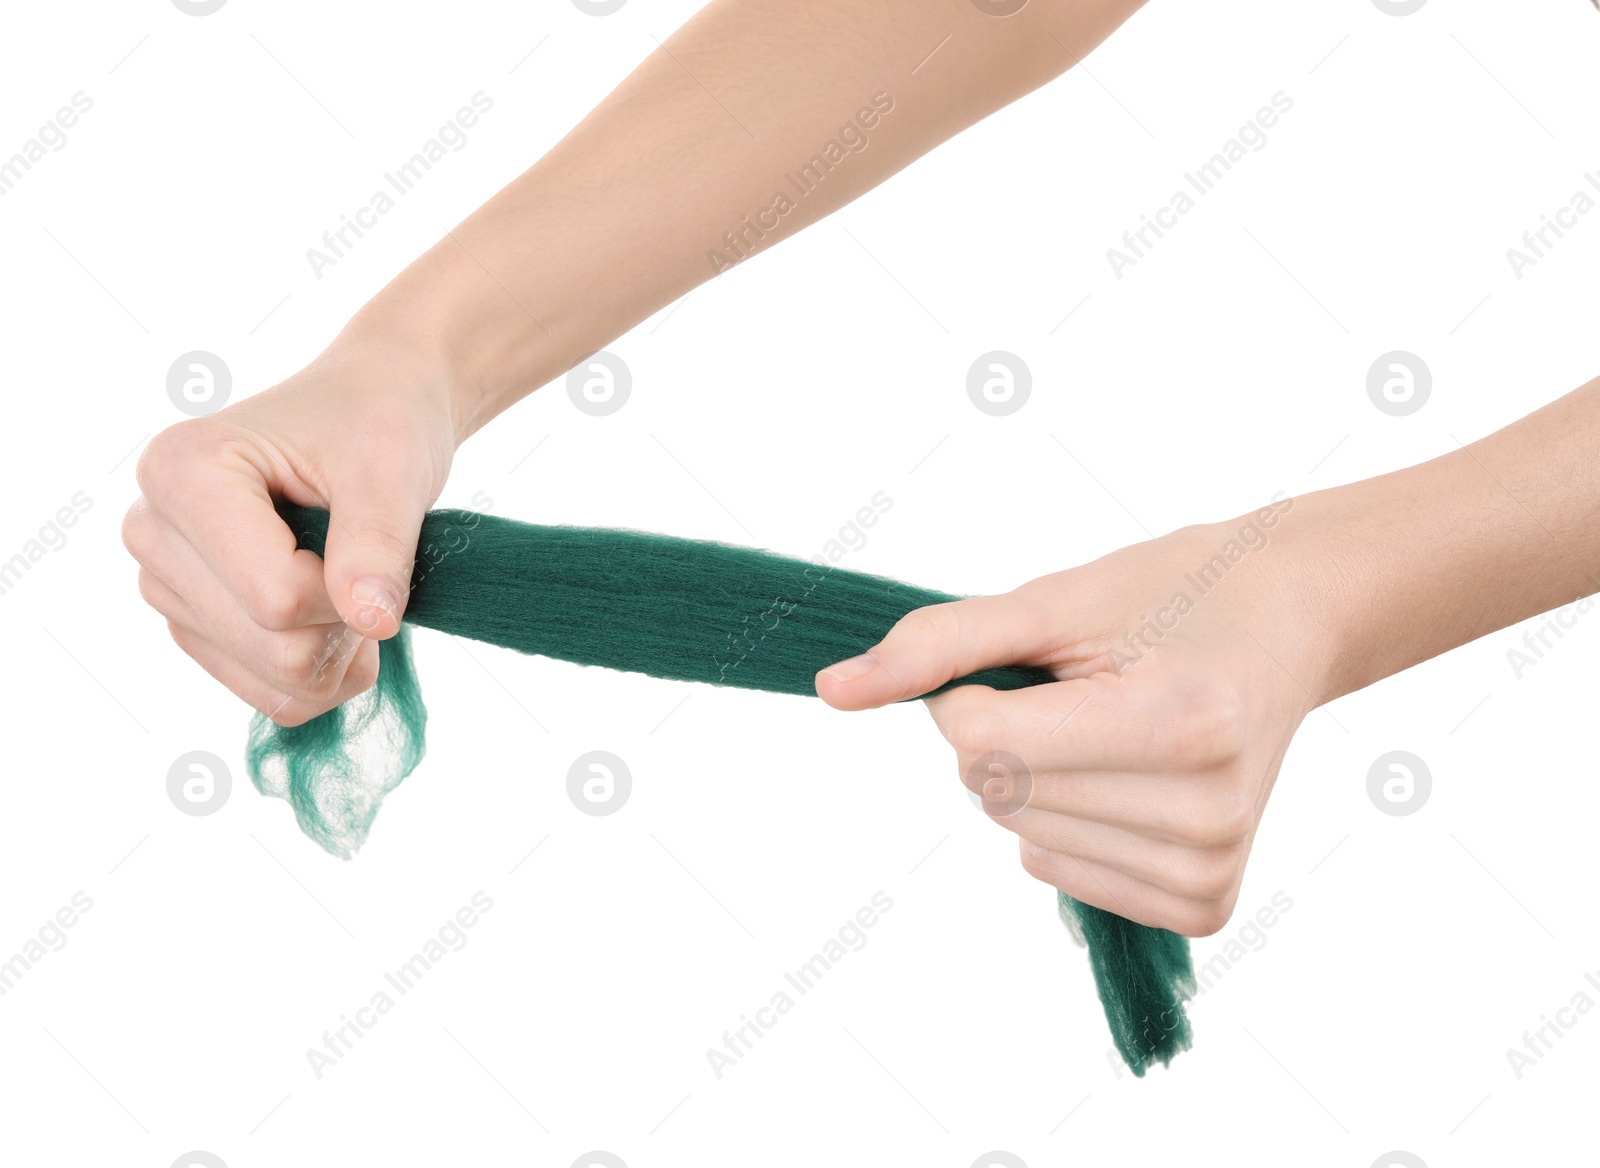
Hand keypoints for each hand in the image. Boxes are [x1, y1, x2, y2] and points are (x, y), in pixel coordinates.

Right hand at [123, 332, 458, 725]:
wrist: (368, 414)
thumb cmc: (375, 422)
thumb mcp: (390, 466)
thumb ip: (379, 542)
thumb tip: (371, 620)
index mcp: (181, 470)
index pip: (275, 596)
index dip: (347, 588)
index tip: (371, 536)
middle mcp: (153, 530)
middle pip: (270, 644)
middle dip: (344, 622)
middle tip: (369, 561)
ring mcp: (166, 584)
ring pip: (272, 680)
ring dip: (339, 650)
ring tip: (352, 580)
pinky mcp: (193, 624)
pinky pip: (270, 696)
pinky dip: (324, 673)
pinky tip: (338, 619)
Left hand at [815, 499, 1328, 935]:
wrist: (1285, 620)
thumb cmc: (1170, 594)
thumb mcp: (1052, 600)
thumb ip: (937, 645)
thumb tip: (830, 690)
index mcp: (1180, 722)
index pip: (980, 741)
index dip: (971, 693)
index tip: (1035, 662)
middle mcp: (1205, 807)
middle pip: (995, 791)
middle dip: (1006, 735)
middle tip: (1093, 690)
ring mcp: (1210, 865)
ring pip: (1021, 836)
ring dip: (1037, 781)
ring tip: (1121, 728)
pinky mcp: (1206, 902)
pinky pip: (1062, 877)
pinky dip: (1066, 828)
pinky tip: (1128, 782)